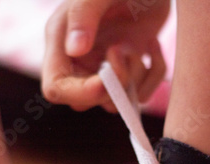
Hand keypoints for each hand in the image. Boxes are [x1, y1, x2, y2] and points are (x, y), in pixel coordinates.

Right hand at [42, 0, 168, 111]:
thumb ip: (83, 16)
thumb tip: (75, 50)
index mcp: (62, 43)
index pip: (56, 88)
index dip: (80, 93)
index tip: (106, 80)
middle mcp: (81, 61)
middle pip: (86, 102)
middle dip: (112, 85)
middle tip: (126, 51)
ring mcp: (106, 68)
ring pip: (116, 100)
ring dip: (136, 78)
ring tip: (139, 45)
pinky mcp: (130, 70)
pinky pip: (142, 93)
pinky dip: (153, 73)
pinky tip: (152, 46)